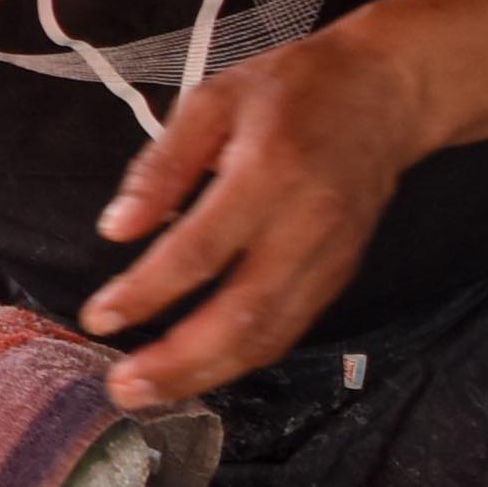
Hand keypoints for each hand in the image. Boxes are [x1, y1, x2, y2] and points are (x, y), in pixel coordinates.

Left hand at [77, 22, 435, 405]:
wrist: (388, 92)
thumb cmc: (291, 91)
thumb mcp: (212, 101)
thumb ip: (161, 166)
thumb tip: (115, 229)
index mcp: (270, 171)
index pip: (202, 249)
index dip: (148, 292)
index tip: (99, 317)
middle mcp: (307, 224)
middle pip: (244, 314)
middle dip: (179, 362)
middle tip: (122, 388)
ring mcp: (332, 256)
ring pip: (272, 336)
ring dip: (208, 375)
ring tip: (149, 396)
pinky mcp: (342, 274)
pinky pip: (290, 330)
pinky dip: (242, 359)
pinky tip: (199, 372)